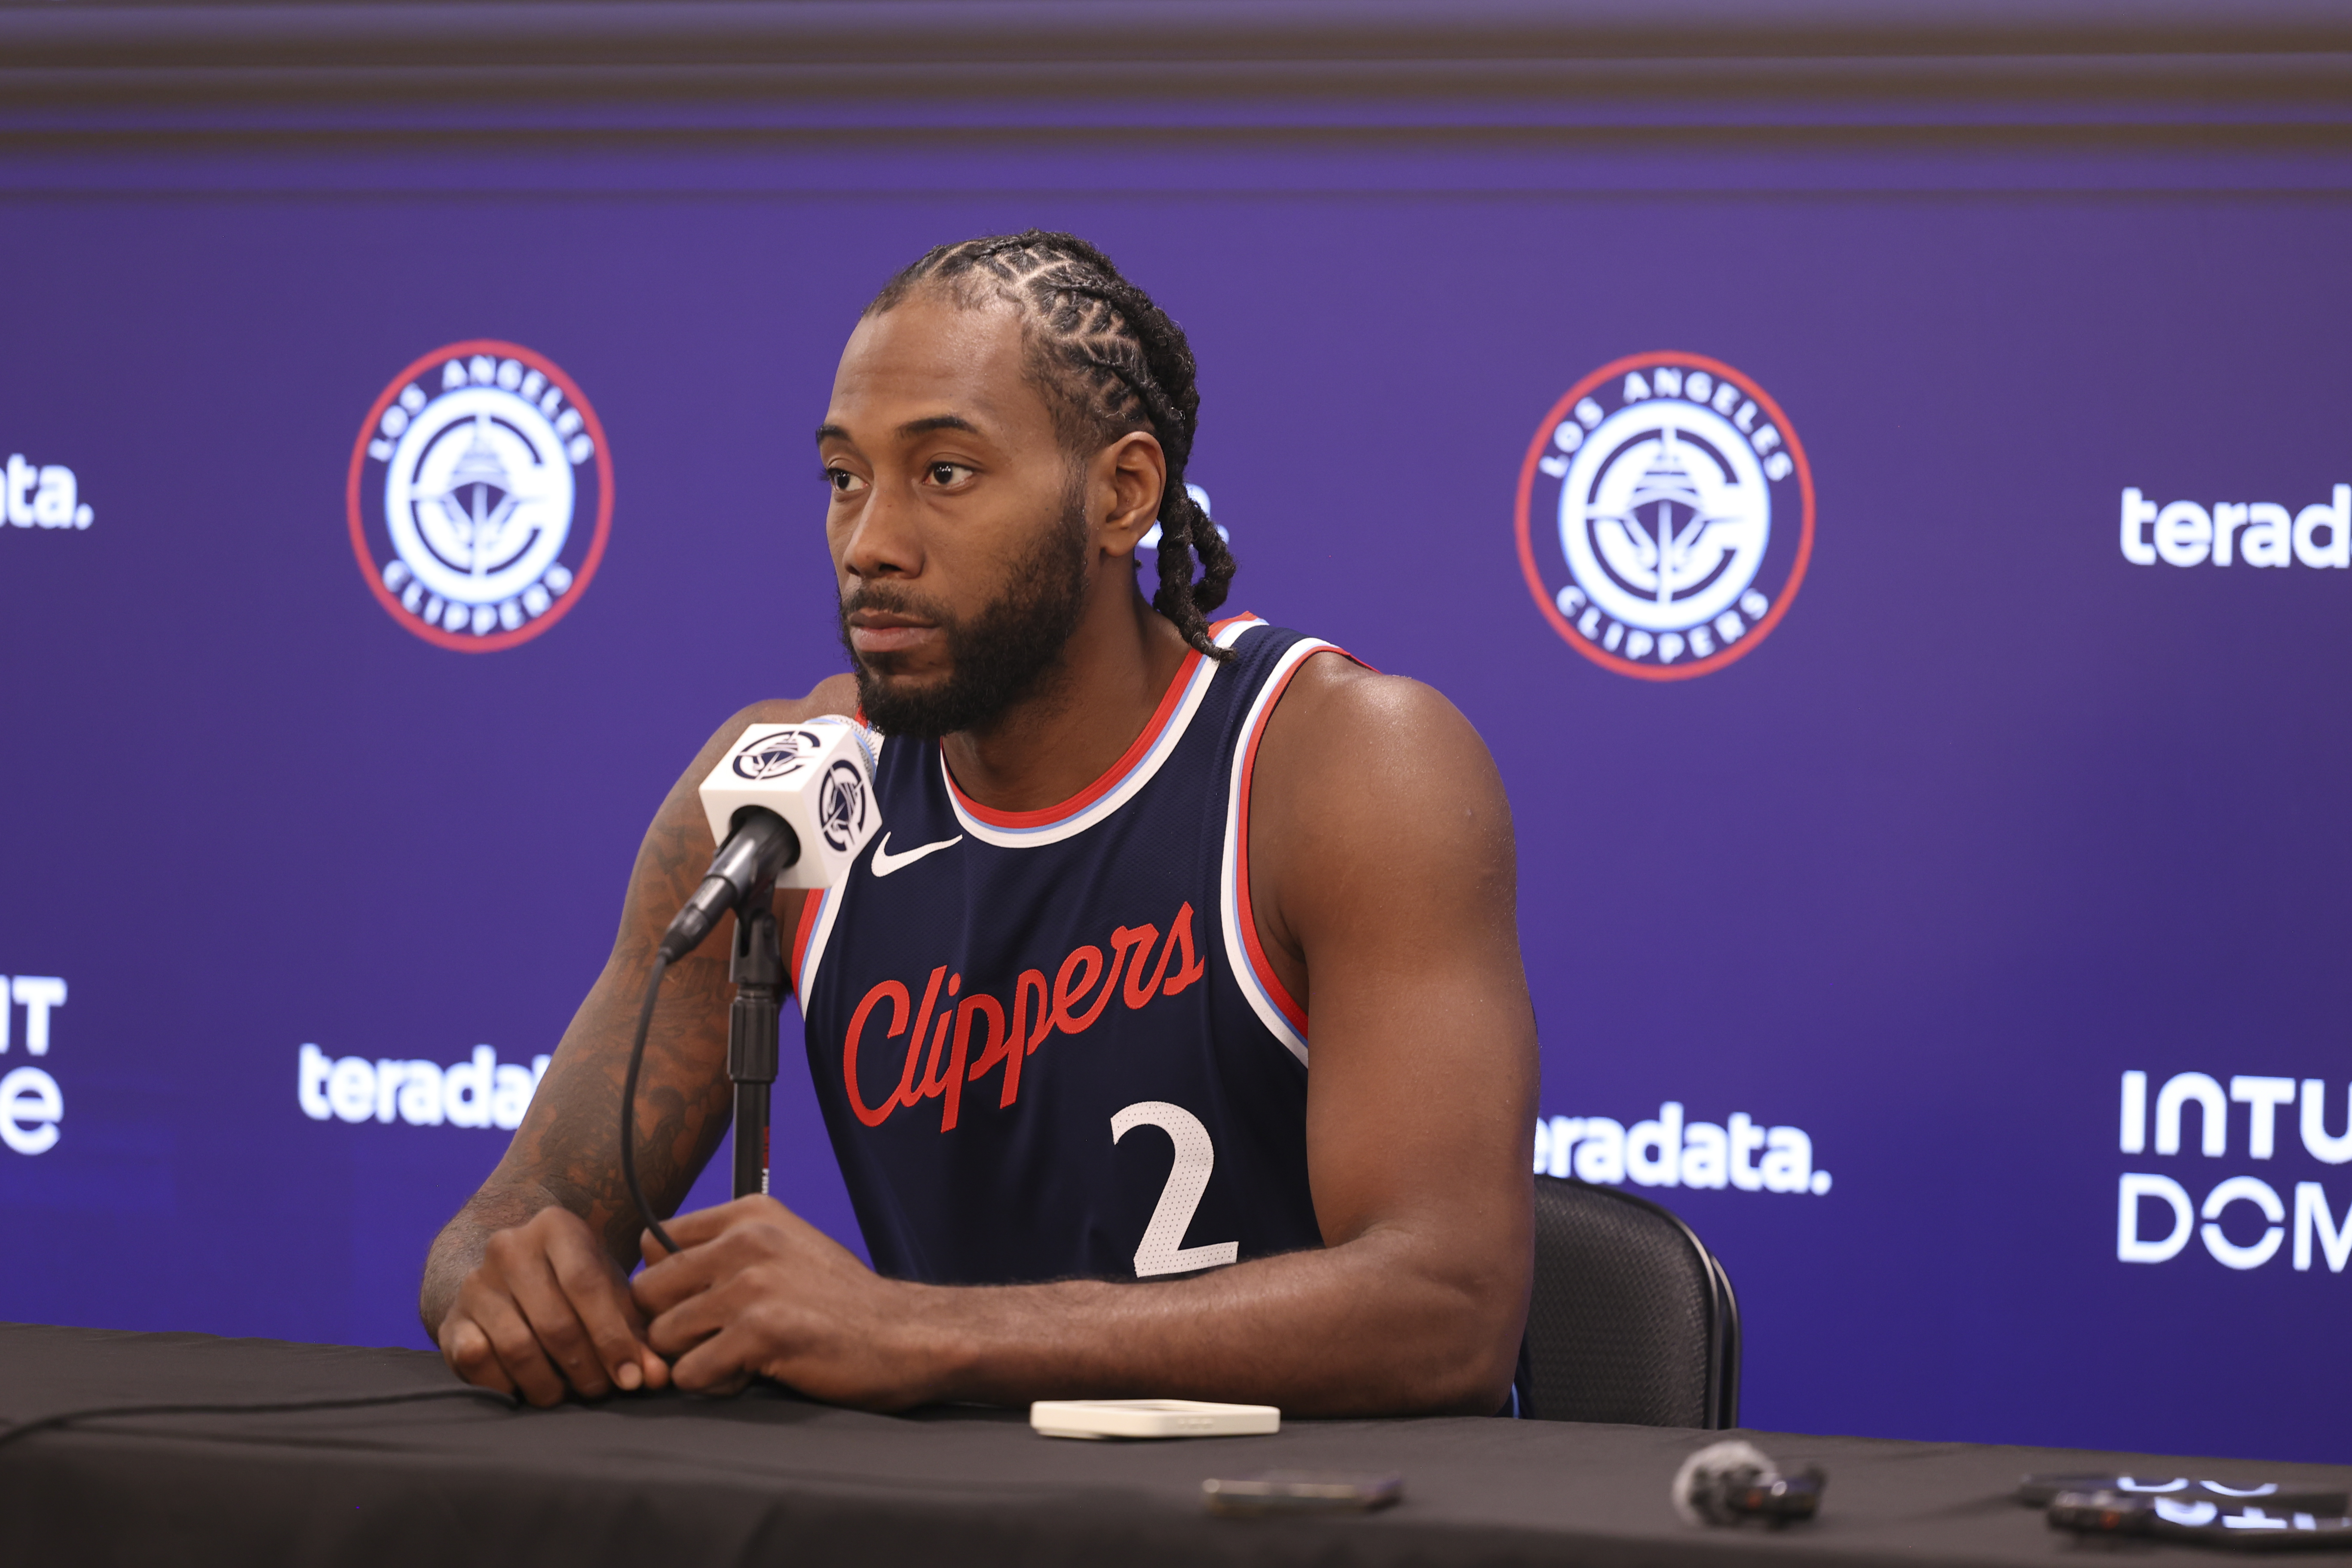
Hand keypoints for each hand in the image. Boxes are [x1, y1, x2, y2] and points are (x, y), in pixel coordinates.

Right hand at [438, 1206, 670, 1406]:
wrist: (508, 1274)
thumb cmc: (573, 1286)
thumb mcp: (609, 1294)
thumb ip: (636, 1333)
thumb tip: (656, 1377)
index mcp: (556, 1227)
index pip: (586, 1285)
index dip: (612, 1337)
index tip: (631, 1377)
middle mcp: (509, 1247)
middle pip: (554, 1321)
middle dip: (585, 1367)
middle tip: (602, 1391)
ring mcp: (475, 1283)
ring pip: (517, 1347)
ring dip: (548, 1383)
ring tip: (568, 1394)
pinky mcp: (451, 1319)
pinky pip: (477, 1361)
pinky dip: (505, 1385)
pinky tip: (526, 1390)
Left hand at [633, 1195, 936, 1407]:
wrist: (905, 1336)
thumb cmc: (840, 1302)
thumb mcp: (784, 1248)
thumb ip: (723, 1250)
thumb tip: (649, 1263)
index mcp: (750, 1214)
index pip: (653, 1243)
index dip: (665, 1285)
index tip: (696, 1304)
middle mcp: (746, 1240)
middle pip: (647, 1293)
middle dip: (670, 1326)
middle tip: (713, 1340)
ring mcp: (752, 1284)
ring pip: (663, 1336)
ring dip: (693, 1359)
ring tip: (739, 1357)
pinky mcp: (760, 1331)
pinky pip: (690, 1373)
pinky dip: (714, 1384)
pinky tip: (753, 1373)